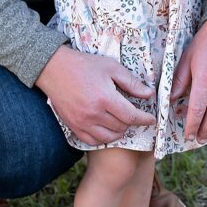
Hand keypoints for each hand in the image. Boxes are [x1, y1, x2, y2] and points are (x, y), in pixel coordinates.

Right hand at [36, 45, 155, 145]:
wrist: (55, 69)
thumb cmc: (85, 65)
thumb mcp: (111, 67)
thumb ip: (131, 82)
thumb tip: (149, 94)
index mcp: (106, 98)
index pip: (131, 116)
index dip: (144, 119)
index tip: (151, 119)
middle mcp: (94, 113)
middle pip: (121, 127)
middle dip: (130, 121)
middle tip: (131, 113)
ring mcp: (82, 122)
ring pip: (109, 137)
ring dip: (118, 131)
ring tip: (120, 122)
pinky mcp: (73, 126)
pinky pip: (92, 141)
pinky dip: (103, 138)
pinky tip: (106, 129)